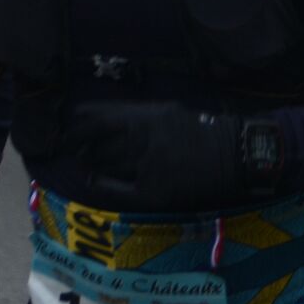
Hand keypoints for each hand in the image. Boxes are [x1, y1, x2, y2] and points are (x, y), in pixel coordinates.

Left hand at [71, 99, 276, 214]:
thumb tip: (105, 119)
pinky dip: (103, 183)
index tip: (67, 122)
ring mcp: (147, 167)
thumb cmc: (204, 130)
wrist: (237, 156)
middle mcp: (144, 140)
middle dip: (78, 143)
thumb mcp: (170, 111)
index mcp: (148, 116)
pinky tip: (94, 179)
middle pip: (97, 142)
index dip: (78, 122)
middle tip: (66, 143)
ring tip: (82, 158)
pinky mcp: (154, 191)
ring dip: (90, 160)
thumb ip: (138, 115)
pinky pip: (119, 188)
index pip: (100, 118)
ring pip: (106, 163)